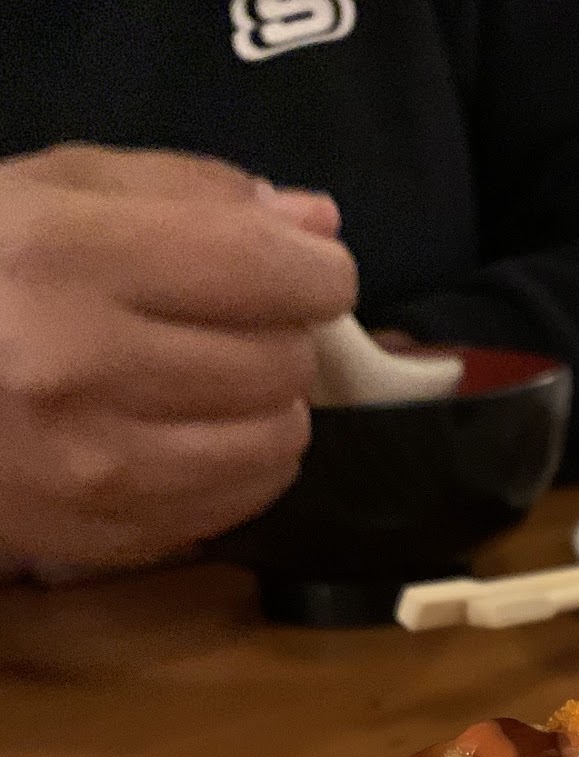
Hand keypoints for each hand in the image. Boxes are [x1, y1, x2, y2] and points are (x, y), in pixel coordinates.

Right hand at [0, 144, 357, 575]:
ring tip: (215, 380)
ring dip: (270, 407)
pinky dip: (243, 465)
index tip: (310, 270)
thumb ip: (188, 193)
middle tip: (241, 323)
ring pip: (276, 441)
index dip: (317, 271)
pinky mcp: (105, 534)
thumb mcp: (53, 191)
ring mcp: (94, 464)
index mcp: (65, 253)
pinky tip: (195, 432)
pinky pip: (239, 502)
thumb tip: (315, 224)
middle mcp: (81, 364)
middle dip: (283, 336)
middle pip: (280, 361)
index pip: (265, 269)